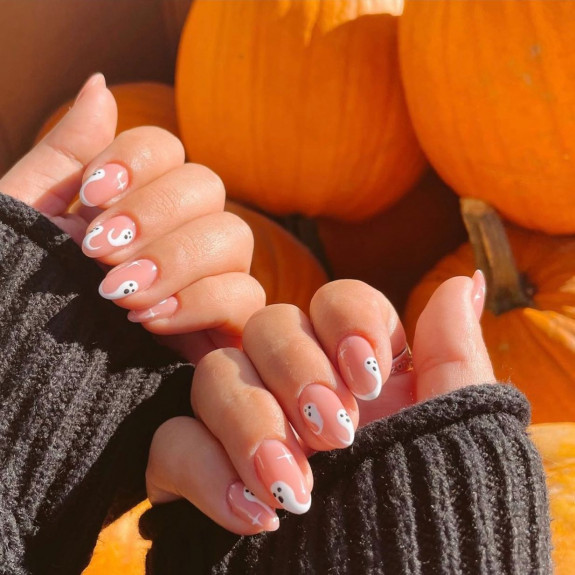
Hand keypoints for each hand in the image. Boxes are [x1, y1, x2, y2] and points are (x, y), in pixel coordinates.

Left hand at [0, 74, 264, 362]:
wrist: (18, 382)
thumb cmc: (15, 299)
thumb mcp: (27, 222)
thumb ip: (65, 155)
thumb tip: (101, 83)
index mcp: (136, 205)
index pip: (168, 149)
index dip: (138, 160)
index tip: (92, 196)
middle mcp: (180, 236)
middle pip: (209, 188)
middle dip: (156, 215)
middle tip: (99, 253)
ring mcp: (209, 281)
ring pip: (237, 238)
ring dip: (176, 260)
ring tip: (118, 294)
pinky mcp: (225, 330)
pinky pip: (248, 298)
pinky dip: (202, 303)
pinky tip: (150, 322)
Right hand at [146, 275, 494, 534]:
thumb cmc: (432, 518)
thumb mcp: (453, 433)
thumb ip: (453, 353)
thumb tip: (460, 281)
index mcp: (354, 368)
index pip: (334, 299)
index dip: (345, 318)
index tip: (365, 375)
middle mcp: (295, 384)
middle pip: (267, 324)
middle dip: (295, 370)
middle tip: (336, 434)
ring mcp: (244, 423)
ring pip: (213, 375)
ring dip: (251, 425)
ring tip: (294, 488)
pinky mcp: (199, 469)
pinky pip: (172, 442)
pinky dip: (208, 474)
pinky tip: (256, 517)